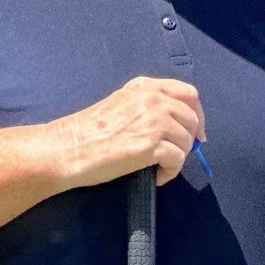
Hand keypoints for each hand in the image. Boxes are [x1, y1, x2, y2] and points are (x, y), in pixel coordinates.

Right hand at [46, 77, 203, 189]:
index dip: (198, 114)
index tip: (196, 132)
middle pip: (192, 119)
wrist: (66, 149)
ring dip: (178, 157)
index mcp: (145, 87)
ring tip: (159, 167)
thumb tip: (176, 123)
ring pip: (187, 141)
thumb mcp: (121, 102)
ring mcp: (153, 121)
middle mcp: (153, 100)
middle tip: (177, 155)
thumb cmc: (88, 131)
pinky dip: (171, 172)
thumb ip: (147, 104)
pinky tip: (157, 177)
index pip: (189, 94)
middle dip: (189, 139)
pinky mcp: (150, 146)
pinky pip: (178, 160)